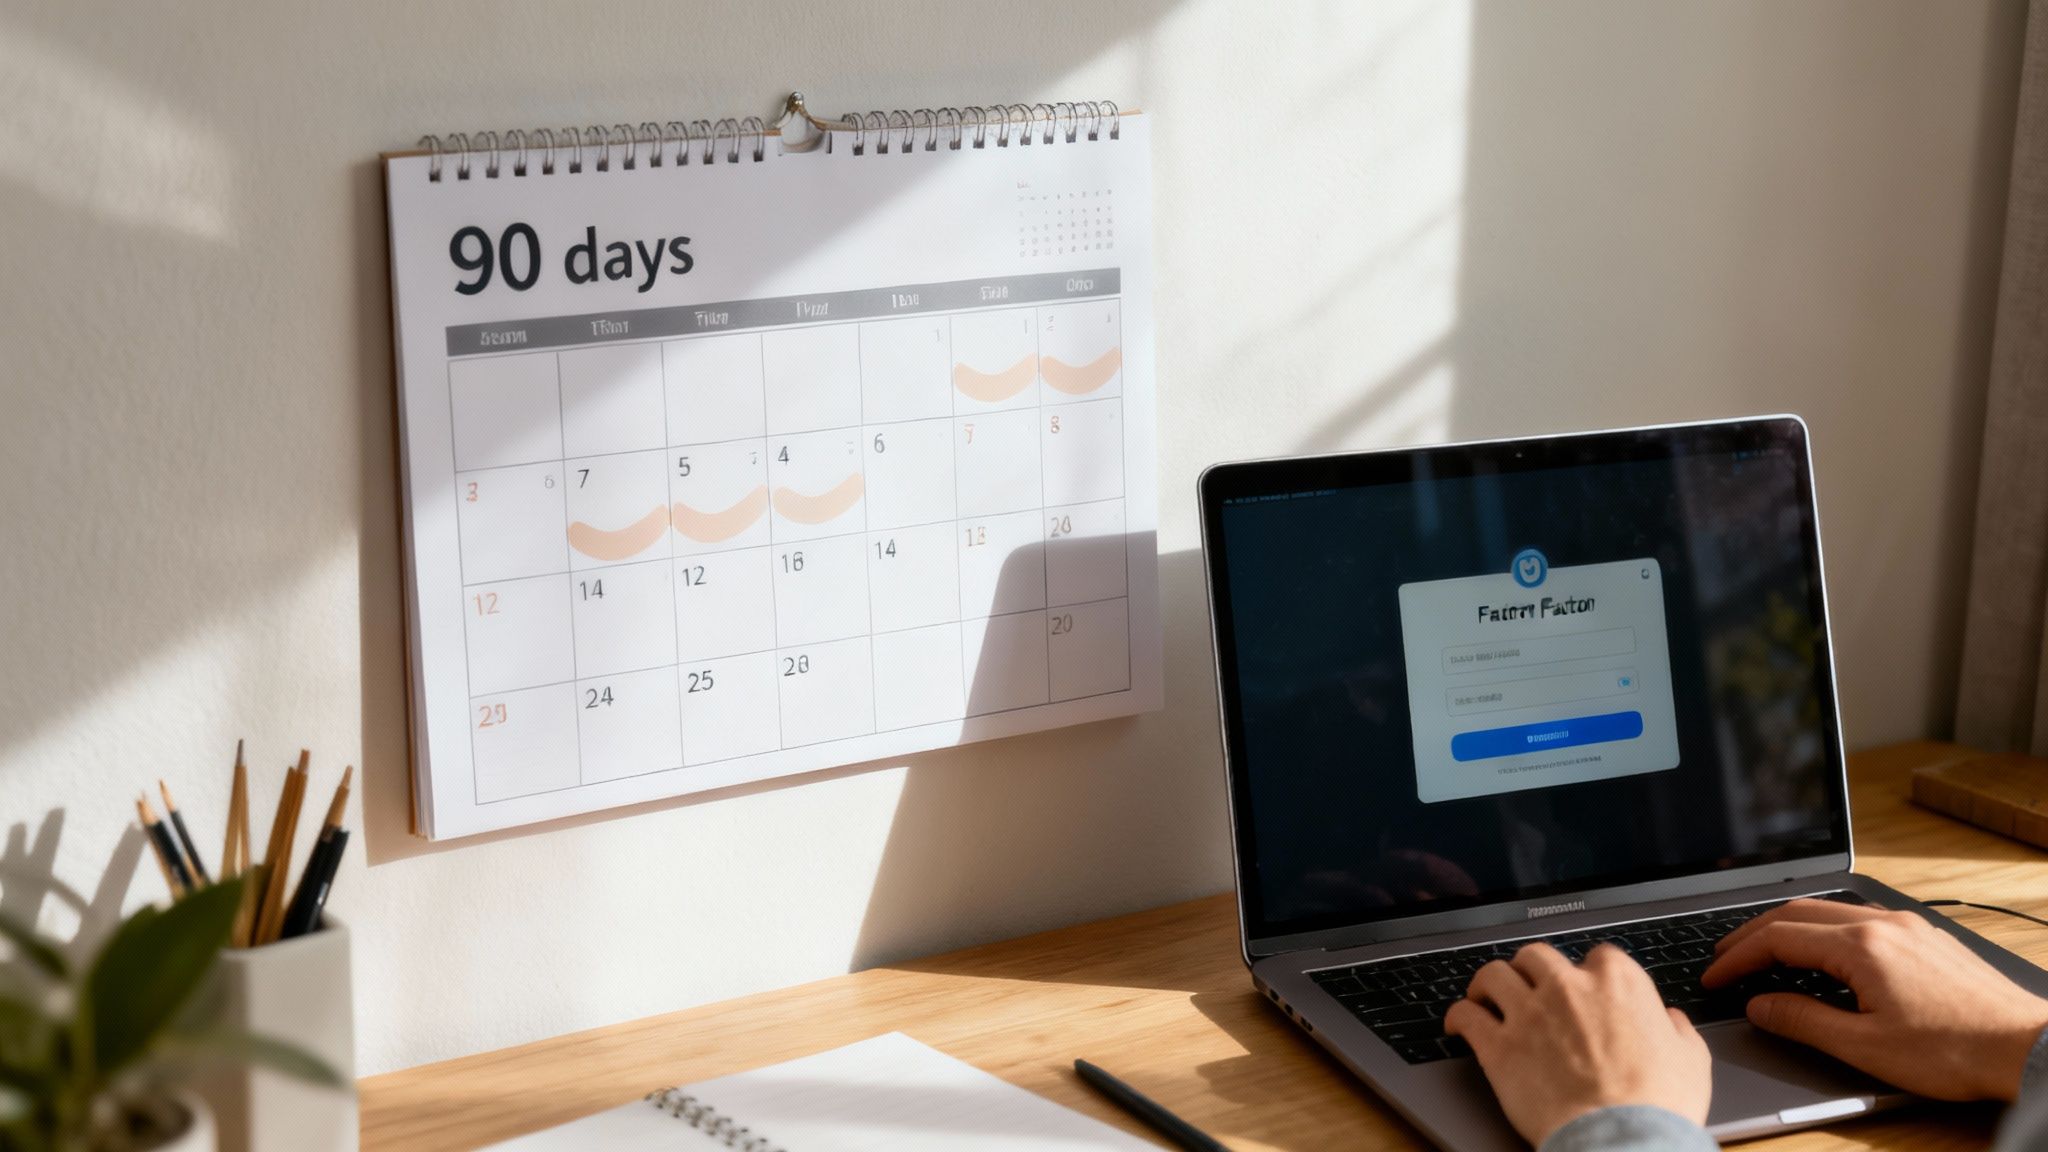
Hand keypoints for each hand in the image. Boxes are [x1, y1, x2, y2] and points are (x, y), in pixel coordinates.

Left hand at [1446, 943, 1709, 1144]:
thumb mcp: (1690, 1059)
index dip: (1588, 973)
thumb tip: (1671, 1019)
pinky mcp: (1498, 1046)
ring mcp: (1529, 1013)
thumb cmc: (1660, 1104)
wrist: (1622, 1139)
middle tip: (1528, 985)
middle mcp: (1567, 986)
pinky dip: (1459, 1016)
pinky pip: (1466, 1015)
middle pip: (1536, 956)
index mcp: (1617, 981)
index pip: (1596, 956)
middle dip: (1531, 969)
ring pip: (1493, 975)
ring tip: (1486, 995)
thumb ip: (1677, 1030)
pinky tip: (1458, 1024)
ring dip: (1488, 984)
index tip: (1583, 987)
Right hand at [1703, 899, 2047, 1100]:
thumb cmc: (1954, 1051)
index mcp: (1861, 946)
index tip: (1715, 977)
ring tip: (1765, 951)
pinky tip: (1824, 954)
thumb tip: (1760, 1006)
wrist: (2029, 1049)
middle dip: (1754, 933)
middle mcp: (1883, 924)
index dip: (1738, 957)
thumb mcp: (1865, 1046)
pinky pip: (1861, 918)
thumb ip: (1804, 1020)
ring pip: (1831, 910)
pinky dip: (1825, 930)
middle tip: (1725, 956)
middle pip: (1798, 912)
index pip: (1778, 938)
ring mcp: (1909, 927)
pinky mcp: (1927, 939)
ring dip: (1789, 927)